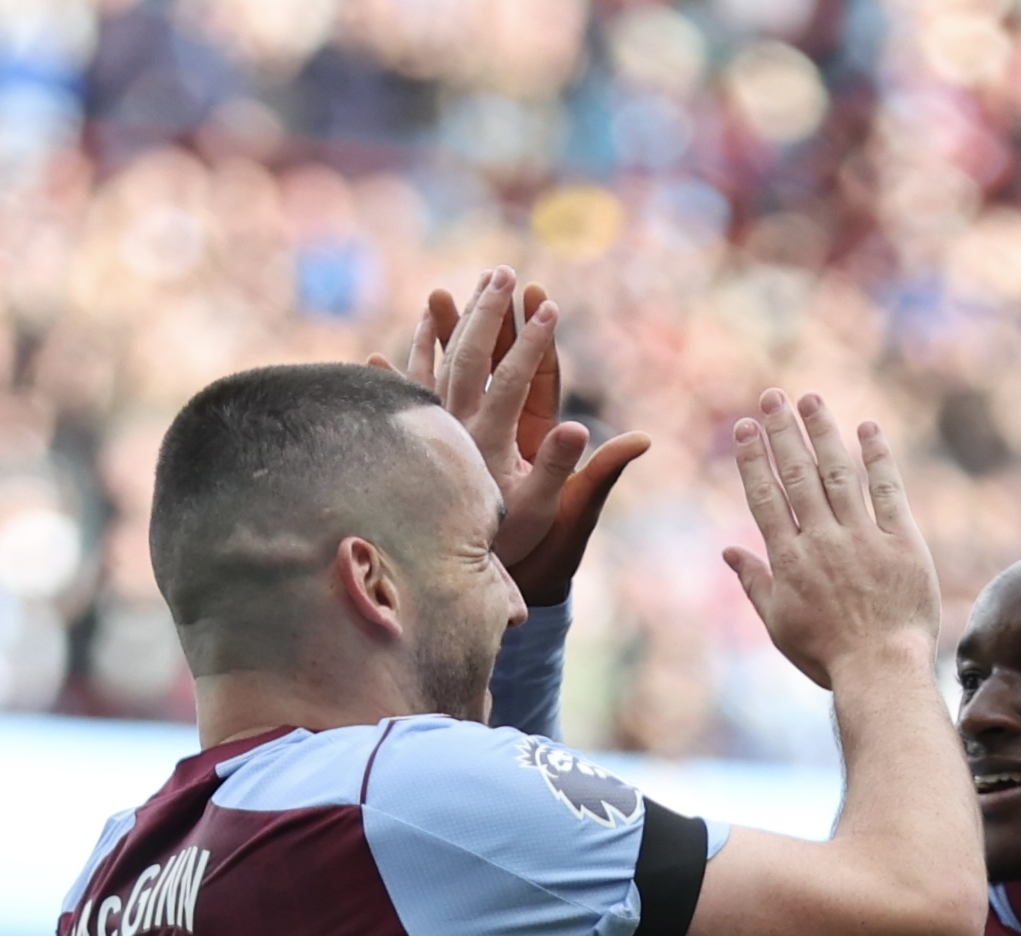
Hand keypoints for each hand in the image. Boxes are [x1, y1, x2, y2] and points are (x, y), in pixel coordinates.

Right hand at [388, 270, 647, 605]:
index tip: (539, 294)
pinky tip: (378, 358)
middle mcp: (505, 426)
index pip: (538, 374)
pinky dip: (404, 383)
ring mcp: (473, 433)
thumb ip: (602, 471)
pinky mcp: (447, 450)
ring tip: (436, 296)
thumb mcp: (577, 505)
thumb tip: (641, 441)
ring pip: (458, 374)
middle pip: (499, 361)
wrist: (519, 577)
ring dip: (446, 337)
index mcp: (536, 431)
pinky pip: (423, 408)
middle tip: (493, 273)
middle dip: (493, 318)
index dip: (538, 335)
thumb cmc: (551, 544)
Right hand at [723, 390, 944, 687]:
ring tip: (811, 400)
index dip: (755, 459)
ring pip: (838, 473)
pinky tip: (868, 429)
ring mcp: (863, 539)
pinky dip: (877, 459)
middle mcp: (822, 541)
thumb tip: (729, 551)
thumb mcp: (780, 625)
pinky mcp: (901, 544)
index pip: (766, 497)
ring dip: (823, 432)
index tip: (746, 427)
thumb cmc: (829, 656)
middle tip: (773, 397)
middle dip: (783, 432)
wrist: (882, 673)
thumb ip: (755, 584)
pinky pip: (887, 492)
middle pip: (798, 475)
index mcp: (790, 560)